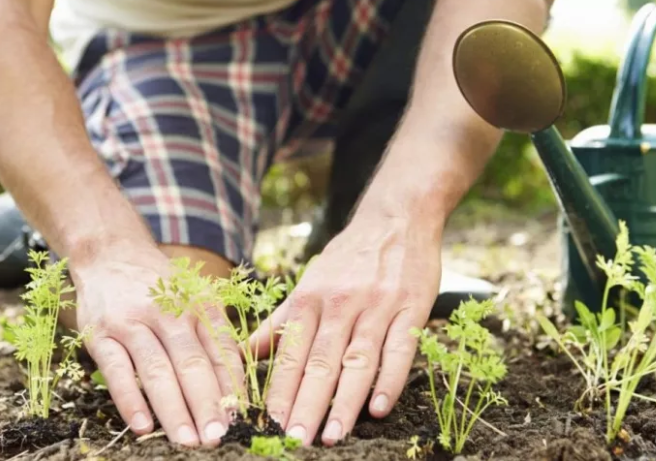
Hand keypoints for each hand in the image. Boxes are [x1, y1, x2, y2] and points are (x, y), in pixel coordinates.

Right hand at [71, 245, 243, 446]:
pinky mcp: (101, 334)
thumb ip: (213, 337)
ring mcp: (132, 323)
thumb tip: (235, 389)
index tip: (240, 417)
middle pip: (192, 363)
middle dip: (206, 404)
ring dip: (174, 409)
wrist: (110, 253)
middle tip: (217, 436)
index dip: (231, 386)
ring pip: (157, 370)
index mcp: (198, 305)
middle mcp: (168, 312)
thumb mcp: (194, 298)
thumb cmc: (160, 286)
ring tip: (188, 440)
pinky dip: (130, 400)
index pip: (220, 349)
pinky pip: (116, 371)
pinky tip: (143, 426)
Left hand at [249, 214, 441, 444]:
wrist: (396, 218)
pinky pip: (400, 348)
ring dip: (345, 401)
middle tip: (295, 441)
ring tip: (332, 435)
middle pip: (320, 361)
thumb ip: (280, 321)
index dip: (280, 391)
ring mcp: (377, 306)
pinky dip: (390, 379)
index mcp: (310, 299)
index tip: (269, 425)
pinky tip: (379, 407)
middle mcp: (340, 304)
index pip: (291, 353)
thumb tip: (244, 353)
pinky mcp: (411, 308)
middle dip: (306, 404)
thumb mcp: (309, 283)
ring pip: (358, 359)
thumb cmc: (348, 257)